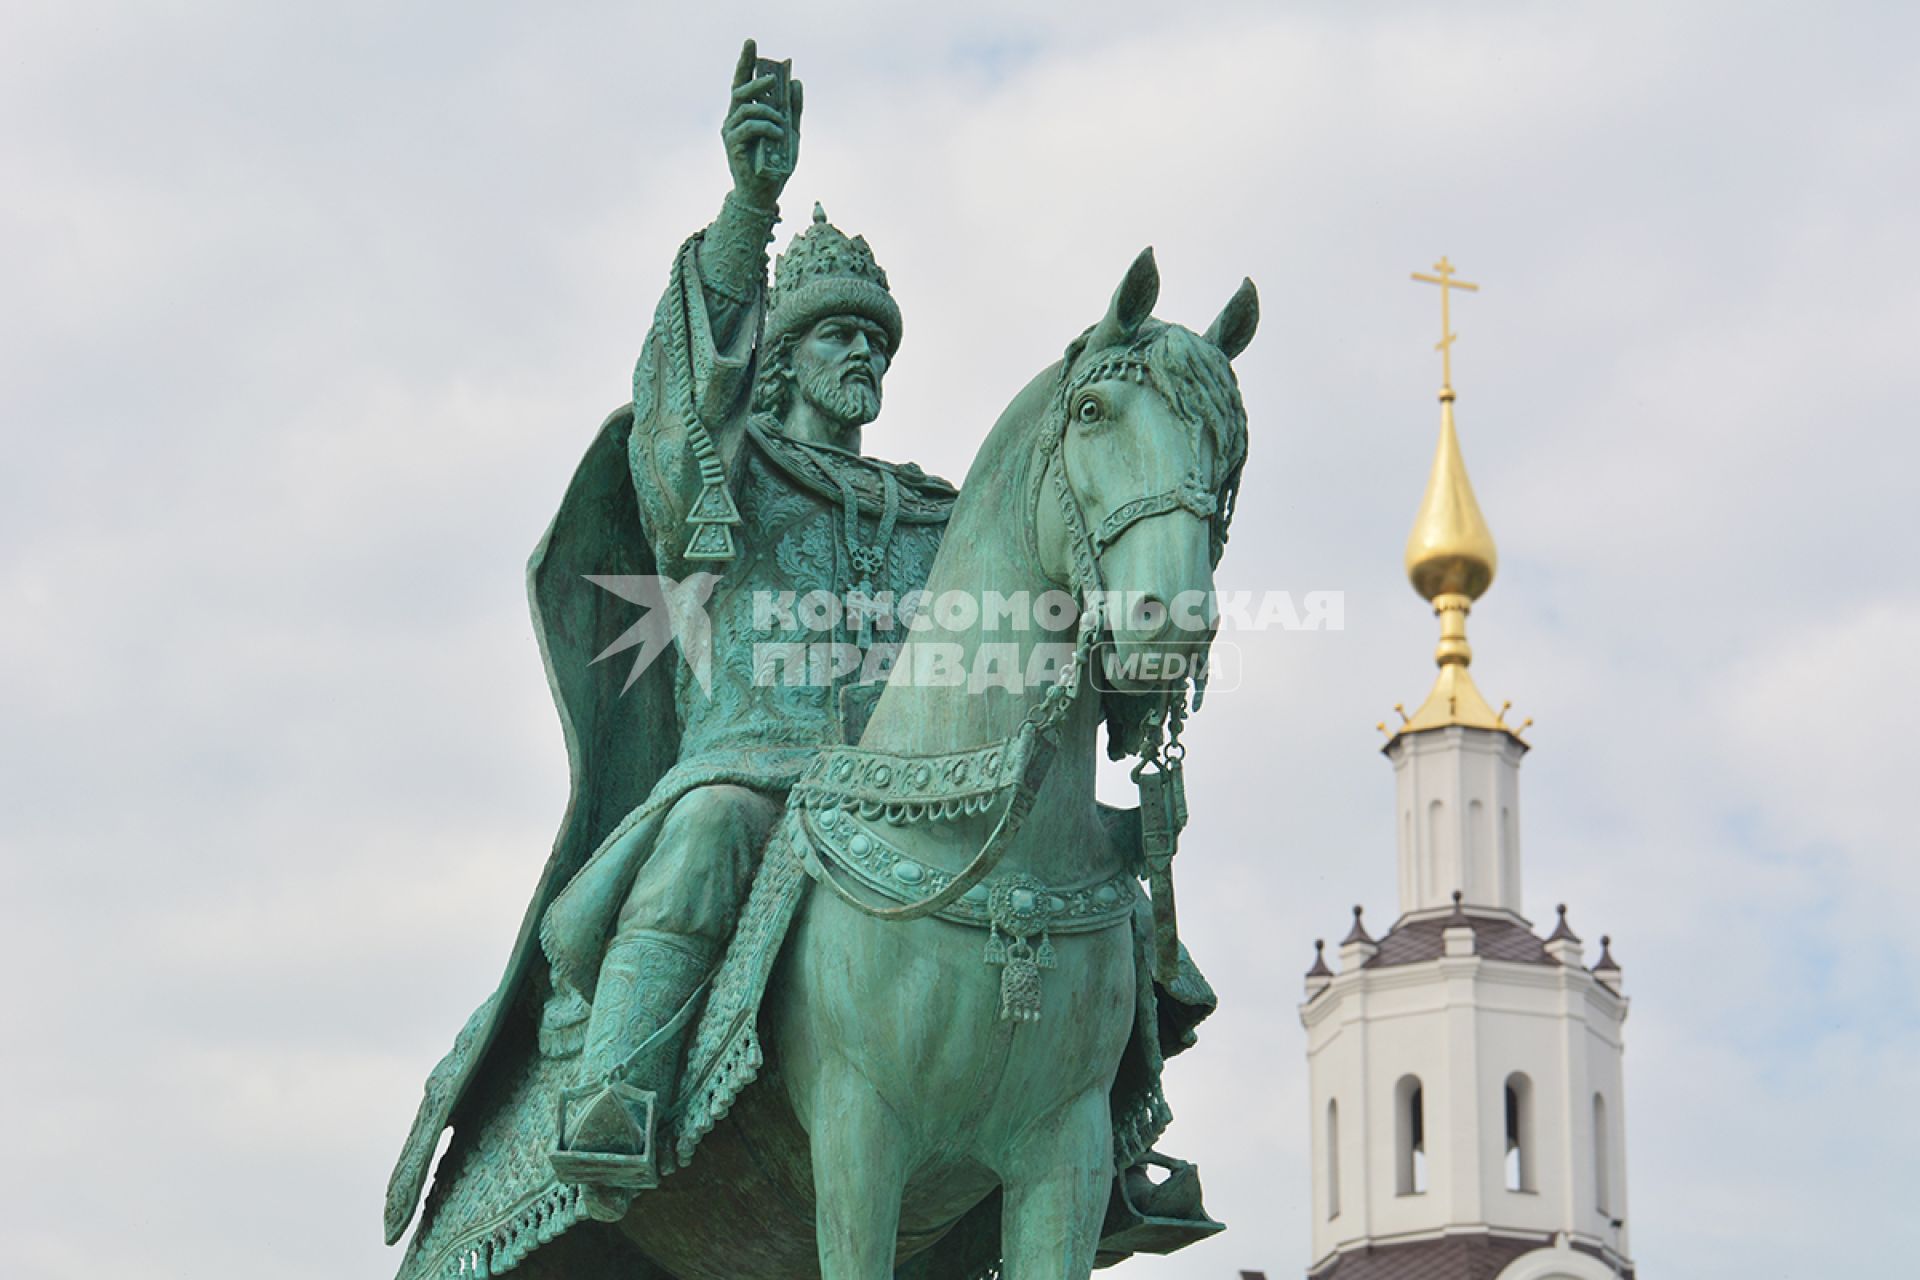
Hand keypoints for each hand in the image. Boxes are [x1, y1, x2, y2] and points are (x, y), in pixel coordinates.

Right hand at [723, 38, 802, 209]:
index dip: (746, 62)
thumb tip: (797, 81)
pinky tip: (778, 134)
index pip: (744, 82)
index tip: (752, 42)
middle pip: (740, 88)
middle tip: (773, 77)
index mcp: (746, 113)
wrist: (766, 193)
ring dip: (769, 111)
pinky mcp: (732, 144)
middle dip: (755, 77)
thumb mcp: (791, 133)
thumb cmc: (776, 164)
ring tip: (782, 123)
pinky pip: (749, 126)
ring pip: (747, 107)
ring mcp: (731, 131)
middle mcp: (734, 119)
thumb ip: (793, 109)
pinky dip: (767, 127)